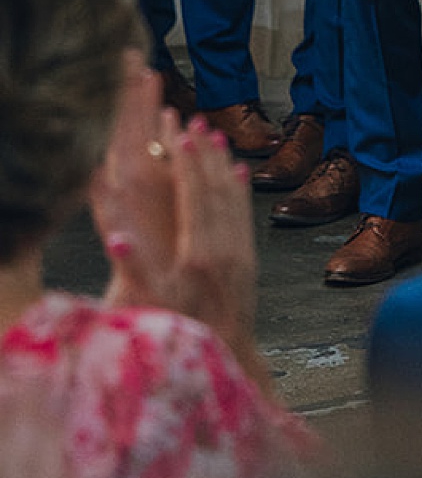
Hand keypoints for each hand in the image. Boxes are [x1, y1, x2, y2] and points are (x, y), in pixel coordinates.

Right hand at [91, 52, 267, 387]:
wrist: (225, 356)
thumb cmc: (180, 333)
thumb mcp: (152, 304)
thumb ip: (134, 268)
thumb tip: (115, 234)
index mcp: (198, 254)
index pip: (194, 198)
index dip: (187, 165)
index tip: (179, 135)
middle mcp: (225, 247)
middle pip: (215, 189)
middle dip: (205, 153)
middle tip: (195, 121)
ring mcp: (241, 252)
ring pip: (233, 198)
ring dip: (223, 163)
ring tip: (215, 134)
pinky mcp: (249, 260)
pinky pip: (245, 215)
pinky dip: (241, 189)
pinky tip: (239, 171)